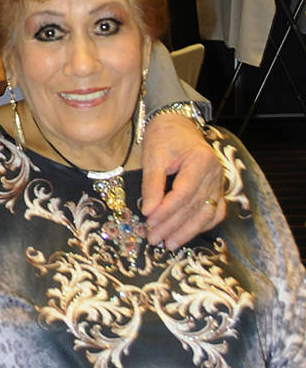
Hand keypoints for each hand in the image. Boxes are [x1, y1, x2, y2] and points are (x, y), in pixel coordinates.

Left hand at [140, 113, 224, 247]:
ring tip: (169, 244)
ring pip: (207, 213)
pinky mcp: (217, 188)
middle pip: (194, 207)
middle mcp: (215, 173)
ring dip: (188, 231)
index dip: (166, 211)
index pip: (184, 194)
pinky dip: (203, 225)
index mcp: (201, 161)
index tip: (149, 223)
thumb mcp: (154, 157)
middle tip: (154, 239)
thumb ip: (152, 185)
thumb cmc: (164, 136)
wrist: (178, 123)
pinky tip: (187, 234)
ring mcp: (219, 182)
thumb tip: (148, 212)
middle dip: (173, 226)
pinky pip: (215, 211)